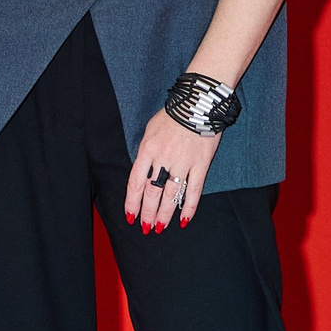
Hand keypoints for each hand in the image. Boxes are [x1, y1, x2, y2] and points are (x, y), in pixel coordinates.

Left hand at [125, 109, 220, 234]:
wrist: (198, 103)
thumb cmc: (172, 115)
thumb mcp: (150, 131)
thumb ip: (146, 153)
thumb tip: (143, 175)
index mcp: (147, 150)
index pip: (135, 182)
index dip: (132, 202)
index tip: (130, 216)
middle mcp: (163, 158)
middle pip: (152, 192)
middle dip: (147, 213)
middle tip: (145, 228)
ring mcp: (183, 162)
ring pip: (172, 195)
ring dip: (165, 214)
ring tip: (160, 228)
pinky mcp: (201, 164)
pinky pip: (194, 190)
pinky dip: (189, 207)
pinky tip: (184, 220)